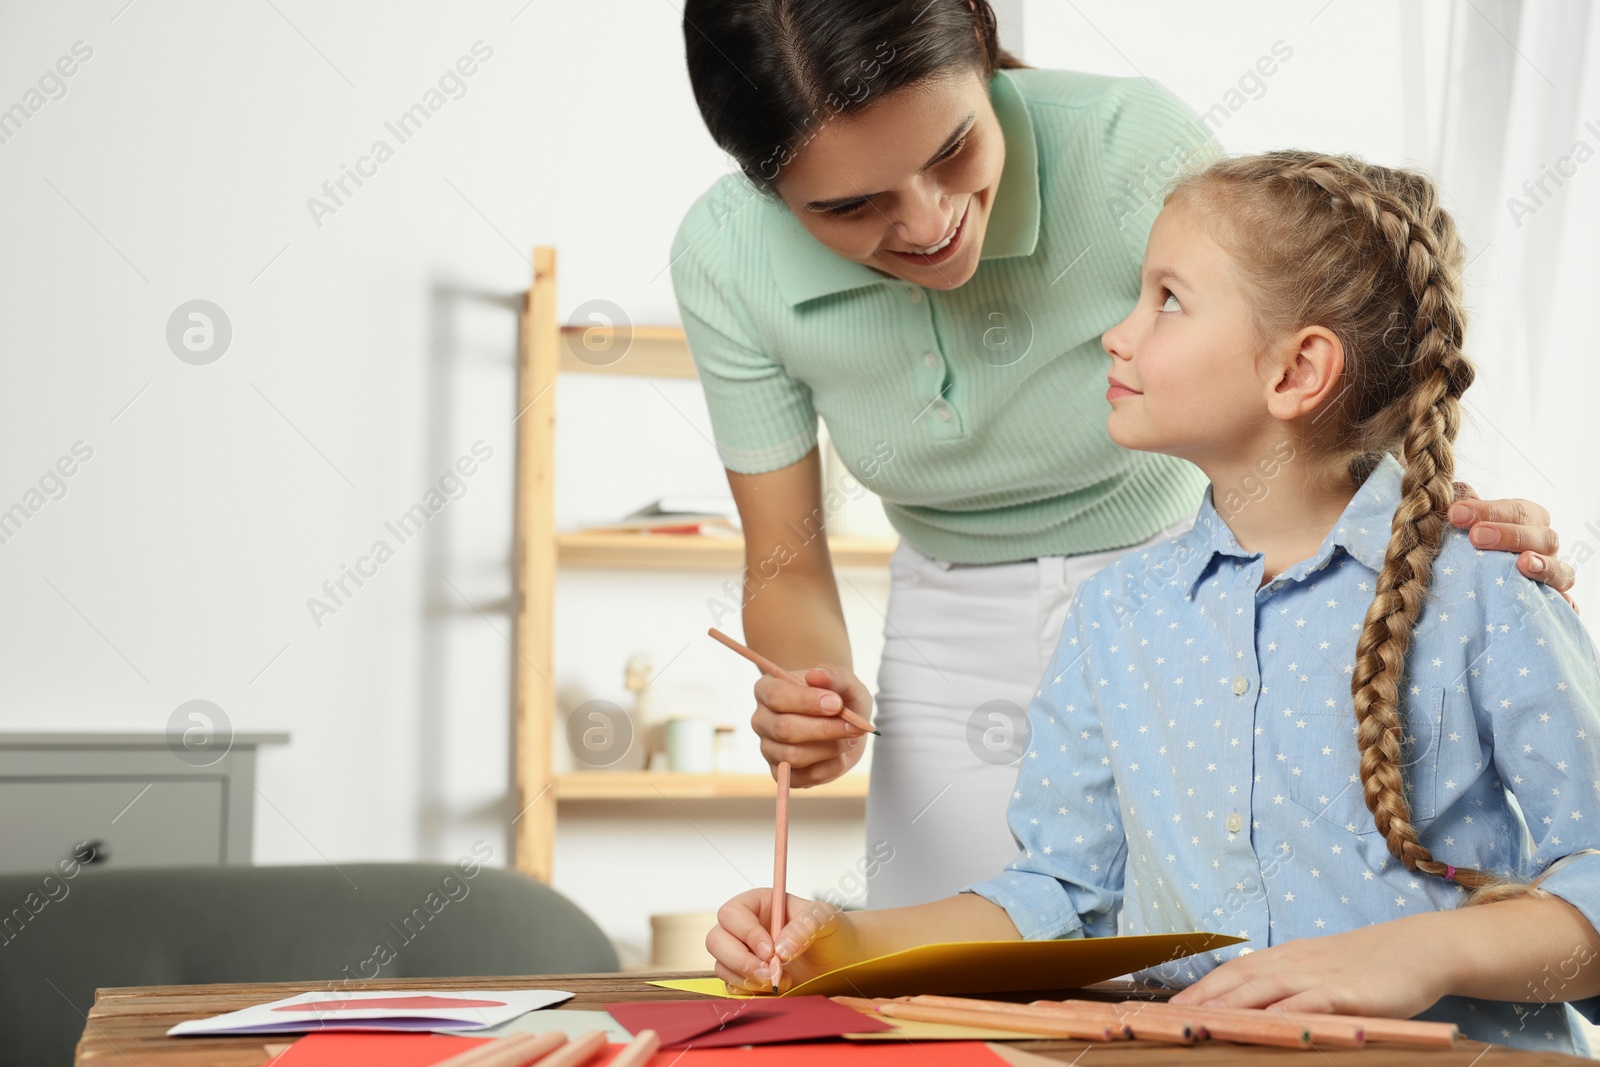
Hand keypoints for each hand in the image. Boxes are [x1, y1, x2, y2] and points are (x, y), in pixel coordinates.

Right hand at [705, 889, 860, 993]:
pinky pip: (732, 987)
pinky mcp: (745, 977)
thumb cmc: (831, 930)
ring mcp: (742, 953)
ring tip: (782, 981)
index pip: (732, 914)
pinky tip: (776, 988)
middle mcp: (744, 927)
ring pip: (721, 965)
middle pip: (716, 940)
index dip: (746, 933)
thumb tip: (780, 950)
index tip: (770, 952)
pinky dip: (750, 992)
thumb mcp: (825, 919)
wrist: (840, 958)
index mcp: (757, 903)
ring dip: (747, 979)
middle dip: (741, 961)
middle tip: (769, 974)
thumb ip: (804, 927)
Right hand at [751, 664, 872, 786]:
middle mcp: (762, 720)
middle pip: (784, 730)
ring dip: (830, 748)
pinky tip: (840, 753)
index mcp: (767, 690)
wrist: (841, 720)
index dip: (807, 701)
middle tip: (854, 725)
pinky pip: (805, 776)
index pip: (776, 696)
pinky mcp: (782, 773)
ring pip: (793, 756)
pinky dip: (830, 766)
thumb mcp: (845, 682)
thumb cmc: (838, 696)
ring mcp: (769, 749)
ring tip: (850, 738)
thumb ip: (834, 676)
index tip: (836, 703)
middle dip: (824, 729)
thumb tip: (816, 675)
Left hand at [1168, 916, 1451, 1018]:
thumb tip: (1249, 1007)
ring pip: (1268, 990)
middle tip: (1173, 1018)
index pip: (1233, 973)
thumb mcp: (1318, 973)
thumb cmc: (1363, 968)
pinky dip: (1290, 1011)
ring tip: (1203, 1022)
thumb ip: (1286, 988)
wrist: (1417, 949)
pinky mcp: (1350, 992)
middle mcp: (1295, 964)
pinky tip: (1270, 1023)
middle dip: (1204, 1000)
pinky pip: (1314, 1002)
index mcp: (1284, 959)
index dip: (1202, 989)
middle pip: (1240, 980)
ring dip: (1233, 1005)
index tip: (1170, 1007)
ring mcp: (1321, 976)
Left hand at [1451, 483, 1576, 610]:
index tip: (1456, 514)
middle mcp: (1543, 544)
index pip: (1517, 510)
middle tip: (1476, 537)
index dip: (1488, 510)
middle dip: (1509, 534)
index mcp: (1527, 518)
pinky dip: (1566, 603)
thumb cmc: (1468, 541)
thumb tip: (1459, 490)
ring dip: (1544, 566)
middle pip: (1542, 536)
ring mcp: (1550, 571)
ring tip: (1523, 564)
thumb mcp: (1462, 522)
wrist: (1472, 575)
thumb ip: (1462, 506)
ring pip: (1561, 568)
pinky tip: (1561, 605)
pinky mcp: (1550, 598)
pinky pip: (1565, 602)